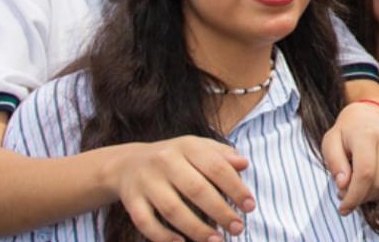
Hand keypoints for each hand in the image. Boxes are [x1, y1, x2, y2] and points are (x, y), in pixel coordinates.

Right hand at [107, 136, 252, 241]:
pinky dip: (163, 236)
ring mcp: (146, 182)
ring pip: (172, 209)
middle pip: (196, 189)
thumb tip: (244, 164)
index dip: (235, 188)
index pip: (216, 167)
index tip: (250, 207)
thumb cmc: (175, 158)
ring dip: (196, 228)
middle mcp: (165, 161)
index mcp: (187, 146)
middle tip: (238, 228)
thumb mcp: (198, 148)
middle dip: (220, 211)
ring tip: (217, 241)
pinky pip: (146, 222)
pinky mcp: (131, 200)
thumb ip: (222, 155)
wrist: (128, 163)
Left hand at [325, 97, 378, 214]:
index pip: (365, 174)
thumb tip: (343, 185)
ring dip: (373, 194)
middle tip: (348, 195)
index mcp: (366, 134)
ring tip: (359, 186)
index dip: (354, 197)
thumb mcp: (330, 142)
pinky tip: (373, 180)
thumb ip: (334, 163)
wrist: (369, 113)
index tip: (343, 208)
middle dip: (362, 197)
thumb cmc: (346, 131)